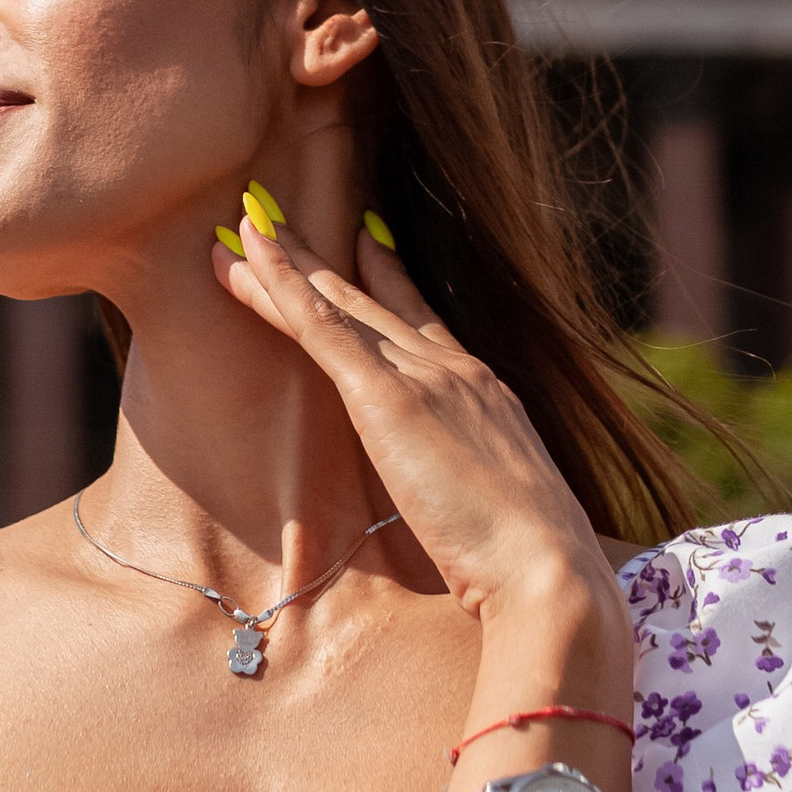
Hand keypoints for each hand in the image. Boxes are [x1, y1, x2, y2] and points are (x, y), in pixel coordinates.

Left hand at [216, 200, 629, 674]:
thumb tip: (469, 520)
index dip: (389, 278)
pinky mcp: (386, 396)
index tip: (365, 240)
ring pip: (338, 303)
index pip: (426, 320)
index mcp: (489, 395)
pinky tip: (248, 254)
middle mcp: (458, 369)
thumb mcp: (506, 516)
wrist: (549, 571)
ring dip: (284, 263)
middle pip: (373, 300)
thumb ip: (479, 495)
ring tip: (242, 225)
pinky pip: (320, 326)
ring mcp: (424, 375)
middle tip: (276, 219)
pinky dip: (281, 285)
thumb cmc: (534, 568)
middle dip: (322, 261)